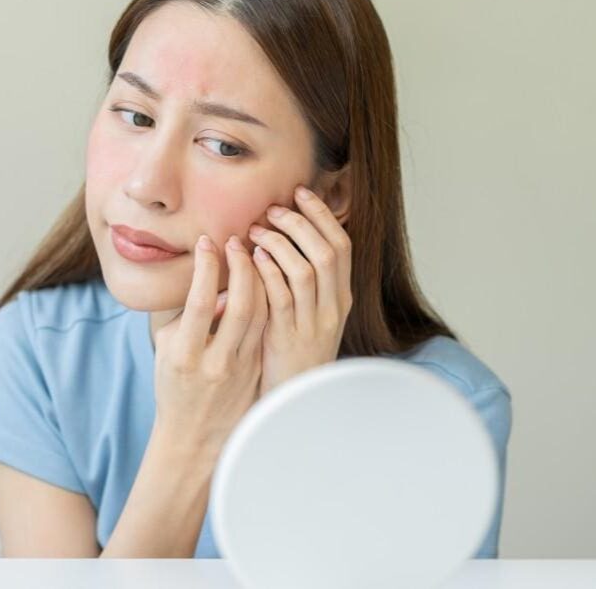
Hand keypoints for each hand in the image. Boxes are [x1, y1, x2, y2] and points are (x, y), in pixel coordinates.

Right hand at [151, 232, 268, 456]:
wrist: (193, 436)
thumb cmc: (173, 384)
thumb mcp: (165, 349)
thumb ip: (184, 316)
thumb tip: (211, 284)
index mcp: (184, 354)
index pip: (199, 302)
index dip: (206, 269)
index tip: (207, 241)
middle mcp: (215, 362)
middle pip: (240, 305)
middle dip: (242, 267)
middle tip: (238, 240)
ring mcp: (240, 370)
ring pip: (261, 315)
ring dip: (261, 279)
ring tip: (256, 254)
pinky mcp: (257, 373)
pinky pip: (268, 329)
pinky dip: (270, 301)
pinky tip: (267, 280)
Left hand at [247, 184, 352, 397]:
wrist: (293, 402)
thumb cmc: (292, 353)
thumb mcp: (307, 314)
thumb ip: (301, 280)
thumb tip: (285, 236)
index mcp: (341, 298)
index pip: (342, 245)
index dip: (322, 215)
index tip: (301, 192)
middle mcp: (333, 308)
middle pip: (327, 251)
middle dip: (301, 223)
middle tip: (274, 208)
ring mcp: (313, 324)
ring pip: (306, 270)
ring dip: (281, 243)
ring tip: (258, 229)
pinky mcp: (289, 339)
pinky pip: (282, 297)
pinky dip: (268, 271)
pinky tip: (252, 257)